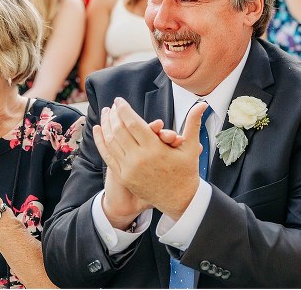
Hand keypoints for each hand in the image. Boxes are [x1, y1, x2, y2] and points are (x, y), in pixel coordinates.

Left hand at [100, 98, 205, 219]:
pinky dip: (101, 142)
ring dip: (106, 125)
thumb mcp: (191, 147)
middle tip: (112, 105)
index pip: (133, 123)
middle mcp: (139, 159)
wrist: (179, 200)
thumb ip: (193, 123)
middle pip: (119, 130)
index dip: (124, 109)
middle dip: (113, 115)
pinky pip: (107, 156)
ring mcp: (129, 169)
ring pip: (111, 142)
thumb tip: (202, 104)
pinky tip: (98, 130)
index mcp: (155, 149)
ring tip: (105, 114)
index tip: (119, 100)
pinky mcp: (124, 177)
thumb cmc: (186, 171)